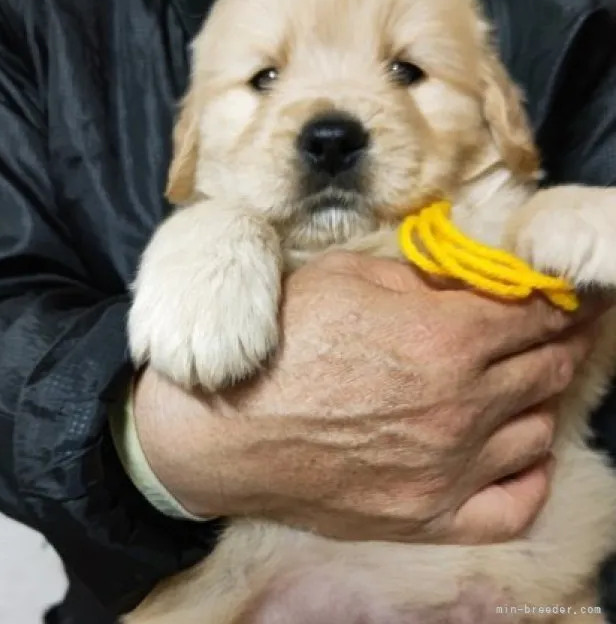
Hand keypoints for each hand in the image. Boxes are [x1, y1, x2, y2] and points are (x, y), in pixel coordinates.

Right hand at [132, 252, 603, 544]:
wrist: (222, 426)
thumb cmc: (278, 341)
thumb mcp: (343, 277)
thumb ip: (418, 278)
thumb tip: (463, 282)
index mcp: (445, 337)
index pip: (536, 313)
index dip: (562, 298)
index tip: (571, 293)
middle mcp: (463, 406)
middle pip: (547, 367)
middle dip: (562, 341)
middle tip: (561, 330)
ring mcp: (449, 469)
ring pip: (538, 431)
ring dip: (544, 399)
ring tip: (530, 382)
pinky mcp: (427, 517)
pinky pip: (513, 505)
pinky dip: (530, 474)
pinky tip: (522, 453)